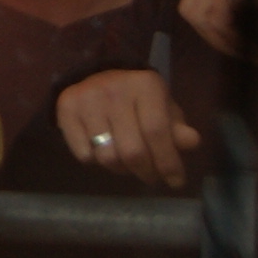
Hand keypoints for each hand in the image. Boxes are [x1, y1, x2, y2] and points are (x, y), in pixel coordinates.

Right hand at [55, 68, 200, 189]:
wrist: (97, 75)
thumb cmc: (138, 99)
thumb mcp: (164, 108)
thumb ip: (177, 128)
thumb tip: (191, 142)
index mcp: (145, 85)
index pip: (157, 132)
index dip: (168, 162)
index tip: (176, 182)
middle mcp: (114, 89)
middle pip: (132, 150)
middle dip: (146, 172)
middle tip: (151, 177)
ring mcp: (87, 98)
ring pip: (107, 156)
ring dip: (121, 169)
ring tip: (128, 164)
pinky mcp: (65, 107)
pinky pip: (83, 154)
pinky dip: (96, 160)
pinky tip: (103, 150)